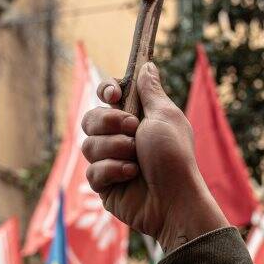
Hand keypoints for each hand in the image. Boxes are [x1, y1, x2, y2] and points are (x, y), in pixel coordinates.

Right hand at [81, 62, 228, 251]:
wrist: (175, 198)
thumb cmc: (175, 157)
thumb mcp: (165, 117)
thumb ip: (150, 91)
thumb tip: (147, 64)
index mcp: (137, 119)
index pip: (108, 96)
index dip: (107, 91)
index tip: (115, 94)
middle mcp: (121, 138)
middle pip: (90, 118)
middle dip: (109, 122)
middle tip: (133, 130)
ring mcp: (110, 162)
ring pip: (88, 145)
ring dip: (115, 149)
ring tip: (136, 159)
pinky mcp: (104, 186)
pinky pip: (91, 171)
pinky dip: (113, 170)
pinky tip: (131, 176)